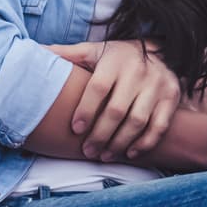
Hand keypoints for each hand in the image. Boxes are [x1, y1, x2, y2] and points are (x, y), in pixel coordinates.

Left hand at [49, 40, 183, 161]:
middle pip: (117, 110)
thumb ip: (67, 54)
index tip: (75, 130)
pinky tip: (130, 153)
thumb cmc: (117, 58)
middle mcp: (139, 71)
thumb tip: (35, 51)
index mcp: (115, 60)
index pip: (98, 88)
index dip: (85, 110)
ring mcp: (158, 85)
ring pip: (137, 121)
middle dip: (100, 134)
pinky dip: (145, 143)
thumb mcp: (94, 51)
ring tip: (104, 155)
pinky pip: (158, 126)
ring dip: (119, 143)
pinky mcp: (171, 98)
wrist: (160, 52)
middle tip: (88, 151)